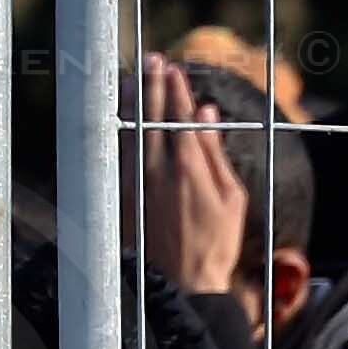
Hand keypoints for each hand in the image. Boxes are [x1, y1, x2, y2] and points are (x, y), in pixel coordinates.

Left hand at [131, 57, 252, 300]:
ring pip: (128, 133)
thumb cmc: (215, 245)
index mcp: (188, 168)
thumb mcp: (231, 198)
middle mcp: (158, 172)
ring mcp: (136, 185)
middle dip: (151, 86)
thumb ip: (215, 152)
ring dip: (129, 104)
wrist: (181, 287)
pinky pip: (116, 157)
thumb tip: (206, 113)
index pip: (180, 116)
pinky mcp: (120, 200)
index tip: (173, 68)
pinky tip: (116, 119)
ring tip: (130, 80)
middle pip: (151, 118)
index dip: (176, 90)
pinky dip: (116, 133)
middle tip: (151, 60)